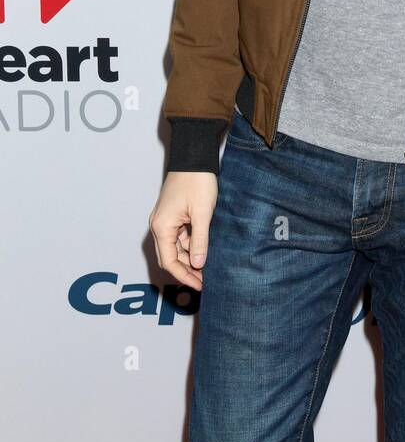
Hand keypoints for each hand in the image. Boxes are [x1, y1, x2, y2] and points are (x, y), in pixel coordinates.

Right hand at [149, 171, 217, 290]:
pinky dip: (190, 246)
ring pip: (175, 248)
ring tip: (208, 267)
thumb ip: (200, 240)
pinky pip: (179, 237)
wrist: (194, 157)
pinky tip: (204, 250)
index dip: (184, 276)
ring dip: (189, 258)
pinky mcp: (173, 215)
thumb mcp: (203, 213)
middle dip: (186, 270)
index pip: (169, 261)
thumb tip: (199, 264)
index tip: (200, 285)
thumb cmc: (197, 181)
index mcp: (162, 227)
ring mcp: (165, 220)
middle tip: (205, 280)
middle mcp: (159, 225)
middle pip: (170, 257)